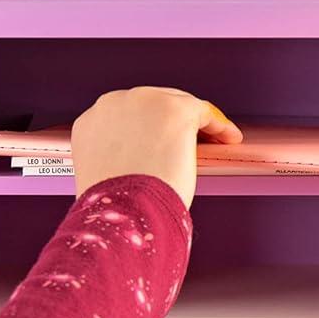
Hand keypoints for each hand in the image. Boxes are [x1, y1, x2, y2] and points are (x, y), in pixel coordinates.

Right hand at [70, 87, 241, 209]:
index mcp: (91, 122)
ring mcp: (144, 103)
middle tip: (188, 146)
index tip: (160, 145)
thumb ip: (117, 164)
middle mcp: (113, 104)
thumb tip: (140, 169)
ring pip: (177, 105)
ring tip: (211, 143)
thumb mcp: (105, 179)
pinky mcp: (174, 110)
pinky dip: (218, 126)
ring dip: (194, 125)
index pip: (124, 119)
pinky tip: (227, 138)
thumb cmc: (113, 209)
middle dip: (170, 125)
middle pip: (151, 106)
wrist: (122, 214)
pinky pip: (203, 112)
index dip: (145, 132)